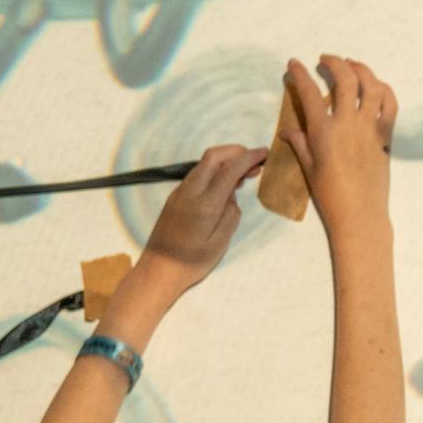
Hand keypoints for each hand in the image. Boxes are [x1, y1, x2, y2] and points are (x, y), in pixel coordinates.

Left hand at [138, 142, 270, 292]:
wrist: (157, 270)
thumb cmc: (190, 263)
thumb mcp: (219, 244)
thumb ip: (231, 215)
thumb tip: (231, 197)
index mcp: (204, 203)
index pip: (229, 169)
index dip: (249, 157)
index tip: (265, 153)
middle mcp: (190, 191)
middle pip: (213, 156)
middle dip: (236, 152)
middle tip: (255, 163)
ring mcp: (180, 192)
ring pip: (204, 164)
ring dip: (226, 162)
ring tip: (244, 175)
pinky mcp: (175, 197)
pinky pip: (198, 175)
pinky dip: (215, 172)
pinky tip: (225, 186)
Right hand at [281, 54, 396, 241]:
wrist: (360, 214)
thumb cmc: (330, 195)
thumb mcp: (309, 168)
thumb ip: (299, 144)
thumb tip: (288, 130)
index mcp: (324, 132)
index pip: (311, 94)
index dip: (300, 75)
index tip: (294, 64)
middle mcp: (348, 124)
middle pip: (345, 80)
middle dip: (335, 63)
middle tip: (326, 59)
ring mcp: (370, 128)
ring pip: (371, 85)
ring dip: (361, 69)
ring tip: (351, 66)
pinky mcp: (386, 135)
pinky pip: (390, 104)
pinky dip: (383, 89)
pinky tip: (375, 86)